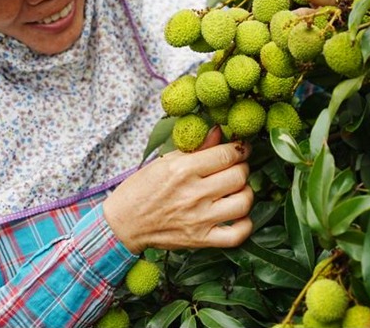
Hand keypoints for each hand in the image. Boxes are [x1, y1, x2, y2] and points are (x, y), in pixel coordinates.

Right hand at [103, 127, 253, 253]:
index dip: (239, 148)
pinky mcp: (201, 240)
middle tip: (235, 167)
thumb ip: (195, 148)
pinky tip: (238, 215)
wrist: (124, 223)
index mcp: (182, 169)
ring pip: (243, 202)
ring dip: (245, 192)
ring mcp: (199, 219)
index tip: (240, 148)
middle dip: (242, 167)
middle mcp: (193, 193)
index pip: (226, 154)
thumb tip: (218, 131)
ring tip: (237, 190)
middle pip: (238, 176)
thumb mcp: (163, 162)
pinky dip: (245, 224)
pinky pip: (237, 234)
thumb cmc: (141, 189)